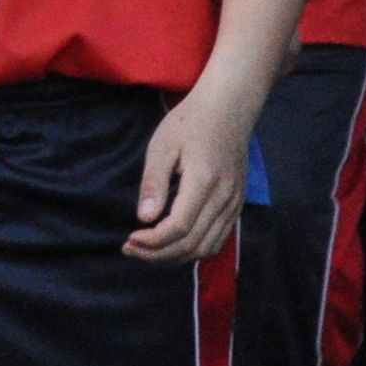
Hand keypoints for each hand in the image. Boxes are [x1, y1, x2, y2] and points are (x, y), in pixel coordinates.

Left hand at [131, 84, 256, 261]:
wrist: (228, 109)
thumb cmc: (189, 123)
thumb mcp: (162, 147)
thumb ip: (154, 183)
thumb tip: (144, 218)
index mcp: (204, 182)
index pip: (179, 228)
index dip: (152, 242)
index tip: (128, 240)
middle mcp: (224, 198)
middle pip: (192, 244)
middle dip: (158, 254)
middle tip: (130, 249)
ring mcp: (234, 203)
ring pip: (208, 247)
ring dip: (175, 256)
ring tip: (147, 250)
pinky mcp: (237, 204)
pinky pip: (219, 239)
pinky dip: (195, 249)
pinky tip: (172, 244)